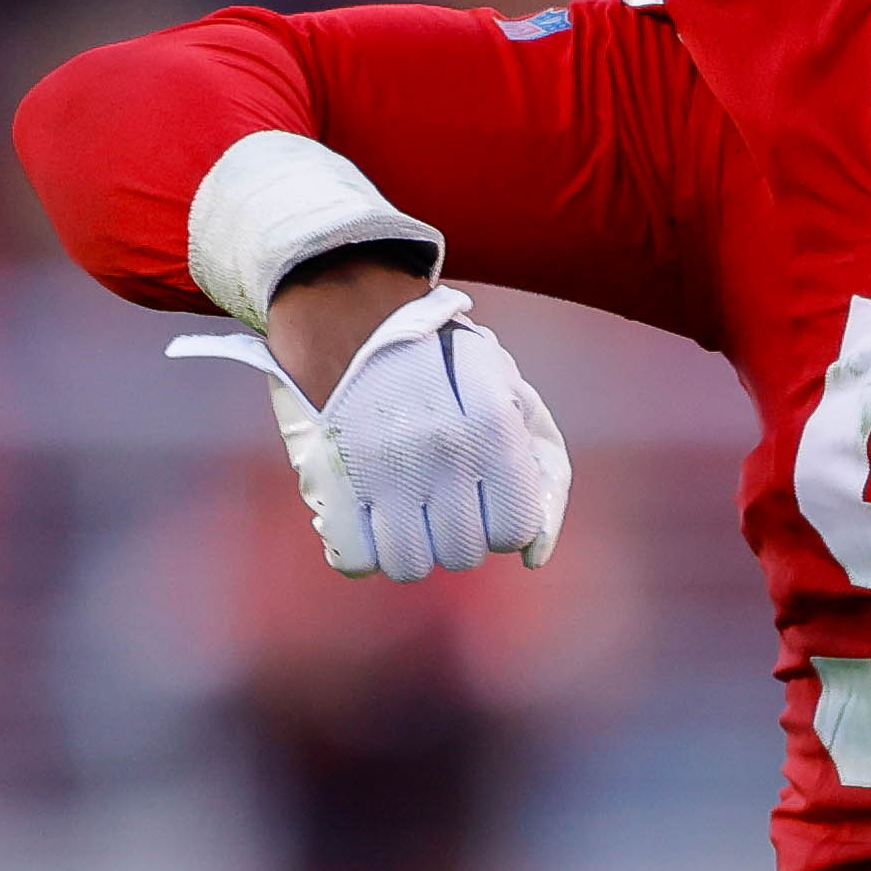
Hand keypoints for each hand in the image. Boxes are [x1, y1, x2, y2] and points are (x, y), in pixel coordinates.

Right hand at [173, 272, 565, 580]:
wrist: (345, 305)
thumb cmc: (440, 360)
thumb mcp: (507, 392)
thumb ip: (542, 471)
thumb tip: (535, 556)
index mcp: (492, 427)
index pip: (514, 529)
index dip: (501, 520)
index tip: (482, 494)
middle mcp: (441, 453)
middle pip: (462, 553)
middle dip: (454, 531)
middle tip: (435, 493)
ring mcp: (382, 470)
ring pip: (409, 565)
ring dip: (406, 544)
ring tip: (398, 504)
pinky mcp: (328, 480)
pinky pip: (352, 561)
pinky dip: (358, 548)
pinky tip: (362, 515)